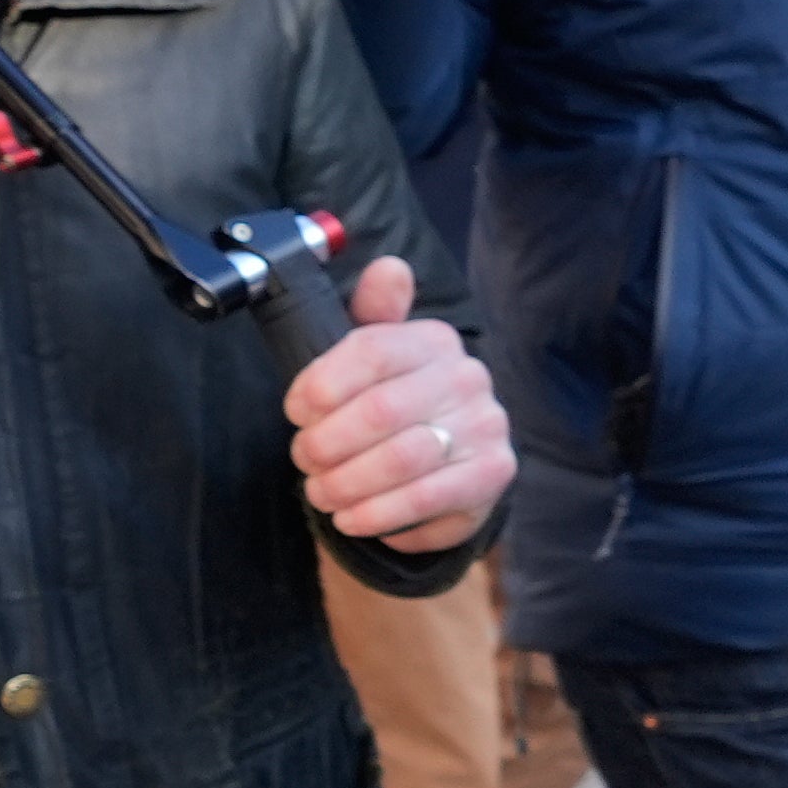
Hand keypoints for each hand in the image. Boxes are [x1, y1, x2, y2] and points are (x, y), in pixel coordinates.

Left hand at [282, 256, 509, 549]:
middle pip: (380, 411)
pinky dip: (381, 516)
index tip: (294, 411)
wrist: (449, 463)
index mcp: (434, 341)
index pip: (371, 350)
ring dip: (347, 485)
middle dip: (326, 444)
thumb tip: (389, 269)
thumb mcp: (374, 357)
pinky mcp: (493, 476)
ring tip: (322, 495)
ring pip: (402, 460)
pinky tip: (355, 519)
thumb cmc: (395, 404)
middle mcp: (469, 378)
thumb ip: (371, 315)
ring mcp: (487, 428)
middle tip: (305, 461)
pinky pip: (428, 501)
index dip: (320, 384)